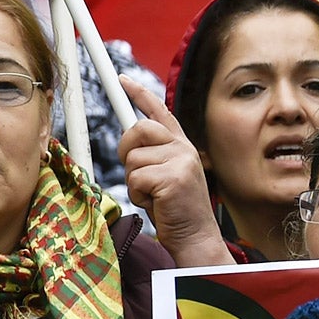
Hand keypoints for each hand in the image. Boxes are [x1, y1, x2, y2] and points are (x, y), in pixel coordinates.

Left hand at [118, 78, 231, 266]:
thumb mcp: (165, 176)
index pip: (160, 112)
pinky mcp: (174, 178)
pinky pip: (136, 178)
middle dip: (126, 151)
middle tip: (138, 174)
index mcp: (182, 146)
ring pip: (133, 158)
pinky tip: (156, 204)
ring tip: (153, 196)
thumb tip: (130, 145)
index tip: (123, 80)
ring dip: (134, 181)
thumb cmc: (176, 211)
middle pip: (138, 129)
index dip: (140, 94)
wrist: (196, 237)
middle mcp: (184, 148)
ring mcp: (181, 161)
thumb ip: (153, 157)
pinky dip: (138, 195)